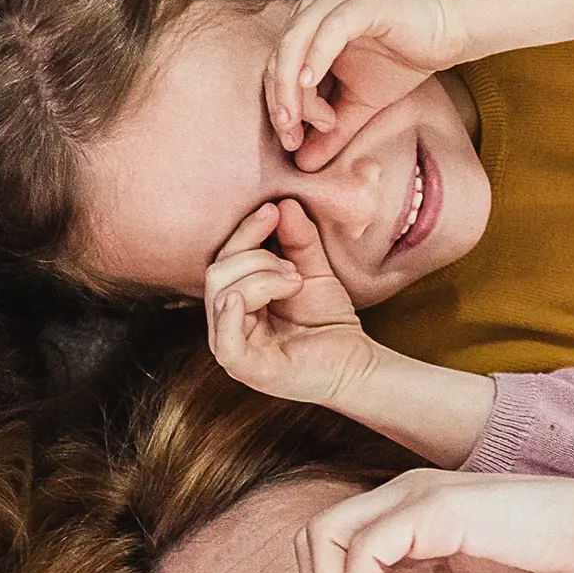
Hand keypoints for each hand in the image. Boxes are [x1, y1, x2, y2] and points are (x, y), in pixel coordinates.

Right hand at [205, 202, 383, 412]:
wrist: (356, 362)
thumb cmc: (329, 321)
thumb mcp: (312, 270)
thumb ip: (298, 240)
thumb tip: (283, 203)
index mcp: (237, 298)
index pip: (225, 257)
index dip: (245, 231)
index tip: (273, 210)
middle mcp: (228, 322)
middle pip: (217, 273)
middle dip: (256, 259)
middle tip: (294, 268)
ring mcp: (233, 347)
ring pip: (223, 296)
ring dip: (261, 279)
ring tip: (295, 283)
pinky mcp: (246, 369)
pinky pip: (225, 341)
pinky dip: (231, 316)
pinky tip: (244, 299)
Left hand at [271, 0, 475, 159]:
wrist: (448, 33)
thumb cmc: (402, 61)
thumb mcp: (359, 104)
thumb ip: (330, 131)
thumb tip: (302, 164)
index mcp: (308, 26)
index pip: (276, 68)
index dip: (278, 106)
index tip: (291, 142)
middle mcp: (314, 7)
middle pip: (279, 58)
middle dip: (282, 102)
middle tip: (291, 137)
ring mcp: (335, 0)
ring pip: (295, 44)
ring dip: (293, 87)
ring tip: (299, 120)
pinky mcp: (360, 2)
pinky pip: (329, 31)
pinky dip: (315, 57)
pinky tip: (310, 83)